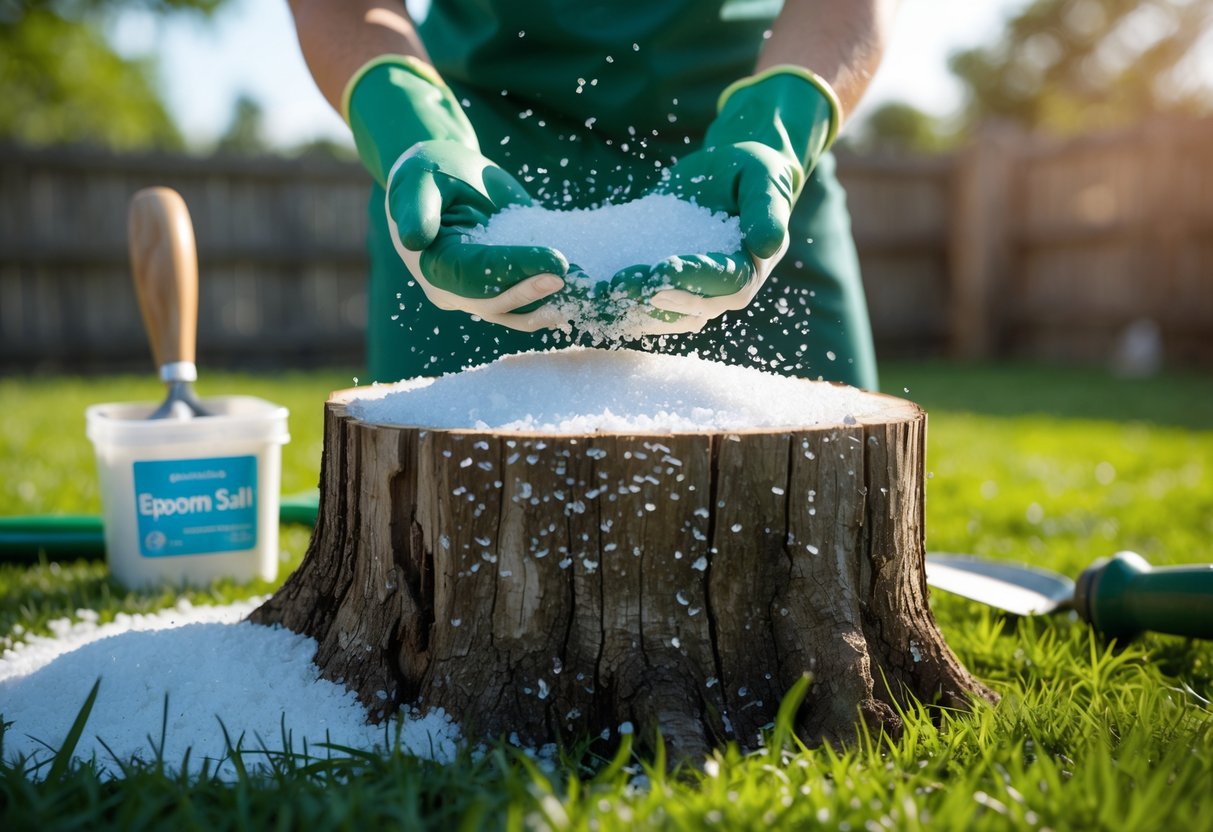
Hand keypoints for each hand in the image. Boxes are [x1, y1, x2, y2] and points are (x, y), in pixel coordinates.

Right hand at [346, 56, 568, 330]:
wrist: (445, 175)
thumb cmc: (429, 171)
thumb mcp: (418, 180)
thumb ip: (414, 208)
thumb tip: (413, 240)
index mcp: (433, 265)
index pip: (476, 275)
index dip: (515, 270)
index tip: (556, 260)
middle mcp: (454, 290)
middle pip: (496, 302)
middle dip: (535, 292)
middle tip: (572, 278)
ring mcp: (479, 294)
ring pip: (514, 312)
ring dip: (547, 306)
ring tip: (583, 297)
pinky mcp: (502, 287)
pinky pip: (527, 302)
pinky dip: (553, 300)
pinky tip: (582, 294)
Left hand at [613, 67, 837, 333]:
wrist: (727, 177)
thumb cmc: (750, 172)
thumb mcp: (762, 179)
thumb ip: (766, 209)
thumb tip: (768, 244)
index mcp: (748, 269)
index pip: (723, 282)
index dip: (693, 278)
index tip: (662, 270)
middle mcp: (721, 293)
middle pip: (687, 306)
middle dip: (651, 297)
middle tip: (618, 285)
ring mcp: (691, 295)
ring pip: (660, 314)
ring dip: (627, 306)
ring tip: (596, 293)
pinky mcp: (664, 288)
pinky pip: (640, 304)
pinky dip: (615, 303)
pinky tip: (586, 293)